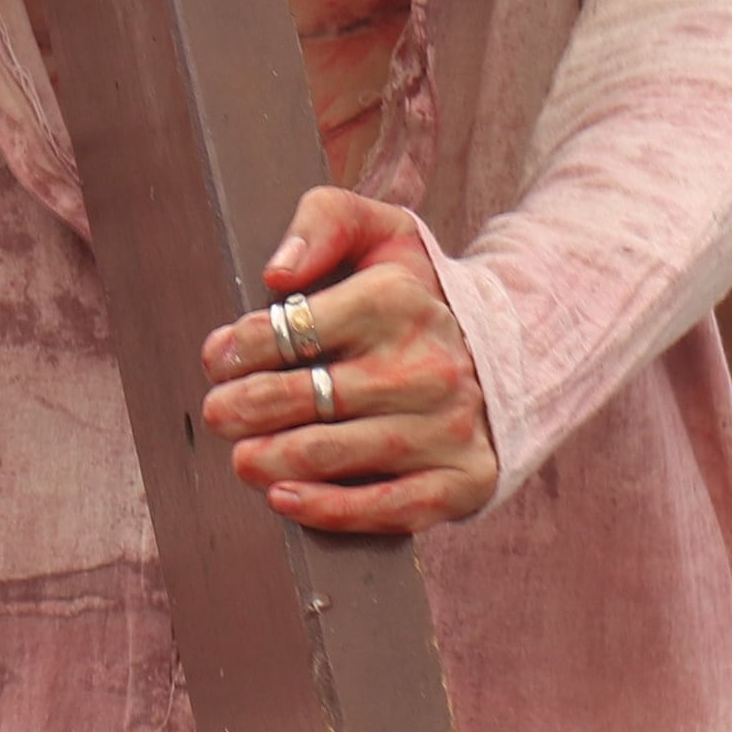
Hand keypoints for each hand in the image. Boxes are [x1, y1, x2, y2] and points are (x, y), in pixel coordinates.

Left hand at [194, 187, 496, 532]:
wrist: (513, 352)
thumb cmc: (415, 296)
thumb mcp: (380, 232)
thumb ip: (324, 220)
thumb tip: (277, 273)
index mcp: (398, 300)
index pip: (292, 330)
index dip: (238, 348)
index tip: (218, 358)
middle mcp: (426, 366)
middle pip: (303, 397)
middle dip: (241, 408)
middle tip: (219, 414)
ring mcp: (446, 428)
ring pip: (330, 454)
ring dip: (267, 460)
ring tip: (243, 456)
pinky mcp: (461, 480)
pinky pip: (384, 507)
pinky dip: (325, 510)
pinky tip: (283, 497)